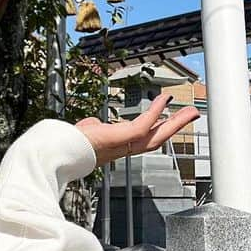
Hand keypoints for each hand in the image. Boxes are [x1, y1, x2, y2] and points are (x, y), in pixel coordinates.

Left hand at [75, 94, 200, 167]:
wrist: (58, 151)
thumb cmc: (68, 143)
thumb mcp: (87, 132)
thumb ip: (94, 127)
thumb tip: (94, 124)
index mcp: (118, 147)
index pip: (144, 138)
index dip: (159, 129)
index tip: (170, 119)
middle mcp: (124, 149)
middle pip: (157, 139)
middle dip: (176, 127)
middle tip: (193, 115)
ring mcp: (123, 145)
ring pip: (157, 135)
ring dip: (176, 123)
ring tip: (191, 111)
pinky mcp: (120, 138)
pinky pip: (143, 125)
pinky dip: (155, 112)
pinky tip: (164, 99)